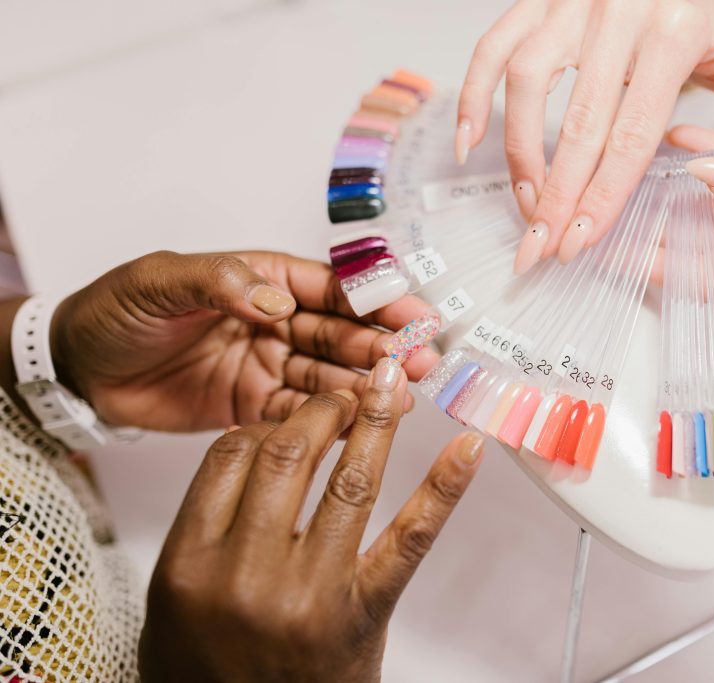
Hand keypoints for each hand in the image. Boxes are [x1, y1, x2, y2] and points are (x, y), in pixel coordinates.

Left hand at [51, 251, 439, 431]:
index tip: (412, 313)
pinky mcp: (256, 407)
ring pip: (330, 375)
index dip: (375, 299)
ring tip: (402, 397)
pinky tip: (363, 425)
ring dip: (367, 385)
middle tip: (421, 363)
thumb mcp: (161, 281)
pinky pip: (302, 414)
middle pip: (342, 334)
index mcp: (263, 279)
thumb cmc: (117, 311)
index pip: (330, 287)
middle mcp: (276, 321)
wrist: (79, 370)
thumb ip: (221, 282)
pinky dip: (332, 420)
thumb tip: (277, 303)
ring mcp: (270, 365)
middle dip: (383, 347)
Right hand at [140, 358, 485, 681]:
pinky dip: (443, 488)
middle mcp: (247, 575)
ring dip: (375, 423)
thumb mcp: (174, 604)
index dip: (264, 423)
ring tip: (388, 388)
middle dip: (322, 412)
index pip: (230, 456)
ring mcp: (311, 593)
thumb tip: (246, 448)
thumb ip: (204, 528)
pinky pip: (409, 539)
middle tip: (343, 397)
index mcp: (190, 565)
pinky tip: (467, 449)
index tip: (287, 418)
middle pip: (288, 455)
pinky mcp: (365, 613)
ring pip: (350, 481)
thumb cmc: (212, 675)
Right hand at [457, 0, 713, 273]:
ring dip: (518, 154)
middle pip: (577, 121)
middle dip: (556, 196)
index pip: (633, 132)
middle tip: (540, 249)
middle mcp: (615, 12)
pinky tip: (468, 147)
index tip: (582, 244)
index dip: (604, 195)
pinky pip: (492, 47)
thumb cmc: (701, 8)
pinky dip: (471, 97)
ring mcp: (568, 3)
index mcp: (672, 30)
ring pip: (526, 84)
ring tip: (524, 208)